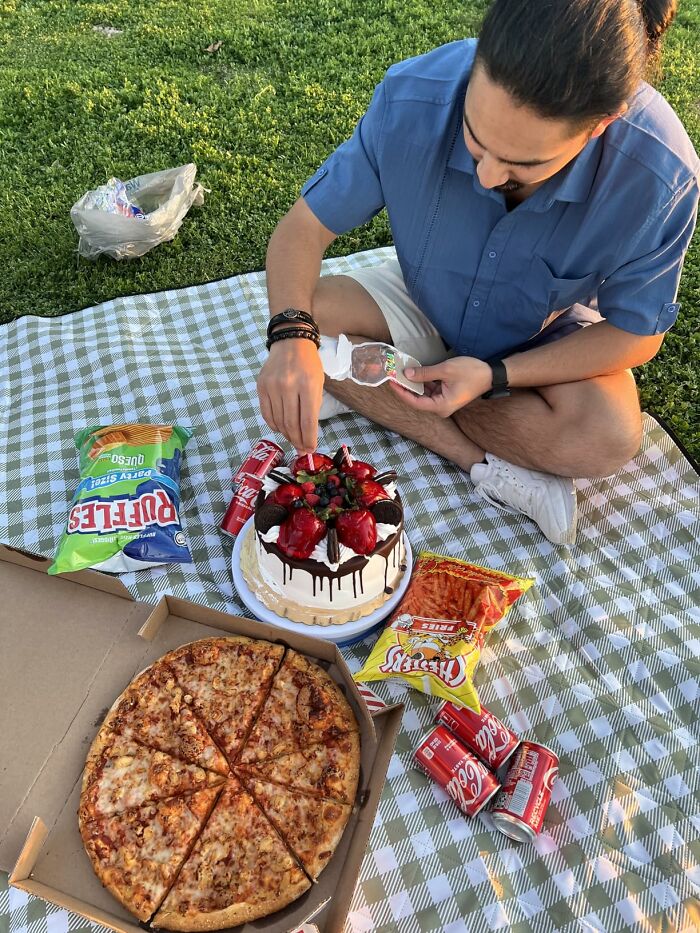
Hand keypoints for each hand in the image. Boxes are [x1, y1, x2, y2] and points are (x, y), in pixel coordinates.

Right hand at [257, 338, 323, 452]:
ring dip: (287, 435)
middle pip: (292, 424)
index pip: (308, 421)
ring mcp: (273, 386)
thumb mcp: (318, 383)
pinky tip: (280, 428)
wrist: (290, 343)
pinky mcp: (261, 387)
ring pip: (279, 421)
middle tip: (302, 449)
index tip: (310, 450)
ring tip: (293, 440)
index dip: (309, 439)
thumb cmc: (309, 365)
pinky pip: (267, 414)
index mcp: (308, 385)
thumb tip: (308, 435)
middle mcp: (289, 386)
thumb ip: (313, 407)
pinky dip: (274, 425)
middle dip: (298, 441)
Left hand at [389, 357, 492, 416]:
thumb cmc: (471, 372)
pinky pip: (431, 390)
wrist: (491, 374)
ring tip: (401, 373)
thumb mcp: (445, 370)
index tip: (392, 382)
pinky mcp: (446, 396)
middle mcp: (441, 408)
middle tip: (394, 375)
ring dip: (414, 384)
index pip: (415, 402)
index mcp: (441, 406)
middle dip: (406, 387)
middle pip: (418, 399)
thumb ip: (425, 373)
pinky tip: (414, 373)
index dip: (402, 392)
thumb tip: (407, 374)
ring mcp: (444, 402)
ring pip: (424, 394)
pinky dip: (423, 382)